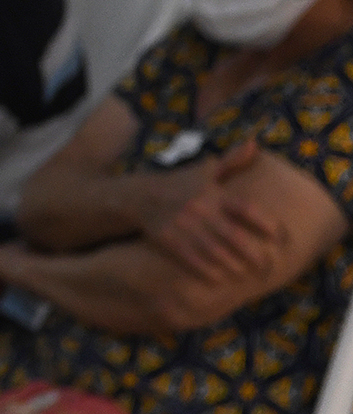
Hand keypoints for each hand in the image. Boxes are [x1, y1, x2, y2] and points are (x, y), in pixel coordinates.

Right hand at [140, 141, 286, 280]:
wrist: (140, 196)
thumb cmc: (181, 185)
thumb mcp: (205, 170)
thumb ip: (232, 160)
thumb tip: (254, 143)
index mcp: (212, 192)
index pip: (246, 208)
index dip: (266, 223)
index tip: (282, 237)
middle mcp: (199, 208)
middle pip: (234, 236)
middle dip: (254, 254)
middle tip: (268, 267)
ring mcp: (182, 224)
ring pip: (214, 251)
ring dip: (233, 266)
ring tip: (246, 275)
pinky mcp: (167, 237)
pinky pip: (191, 258)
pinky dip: (207, 270)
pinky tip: (219, 279)